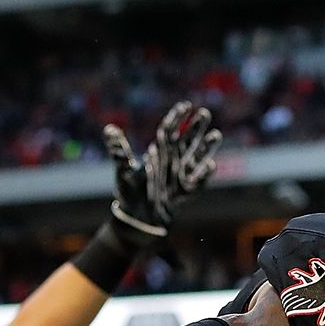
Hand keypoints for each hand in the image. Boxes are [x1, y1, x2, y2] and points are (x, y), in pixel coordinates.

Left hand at [104, 100, 222, 247]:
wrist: (136, 220)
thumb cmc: (128, 194)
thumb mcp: (124, 170)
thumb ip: (119, 151)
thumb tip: (109, 129)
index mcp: (157, 154)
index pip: (168, 131)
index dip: (177, 118)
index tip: (185, 105)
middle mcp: (170, 162)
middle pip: (186, 141)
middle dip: (195, 128)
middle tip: (204, 113)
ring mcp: (179, 177)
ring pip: (196, 158)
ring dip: (205, 147)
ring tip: (216, 134)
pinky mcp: (185, 193)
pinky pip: (197, 182)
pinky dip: (204, 175)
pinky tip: (212, 165)